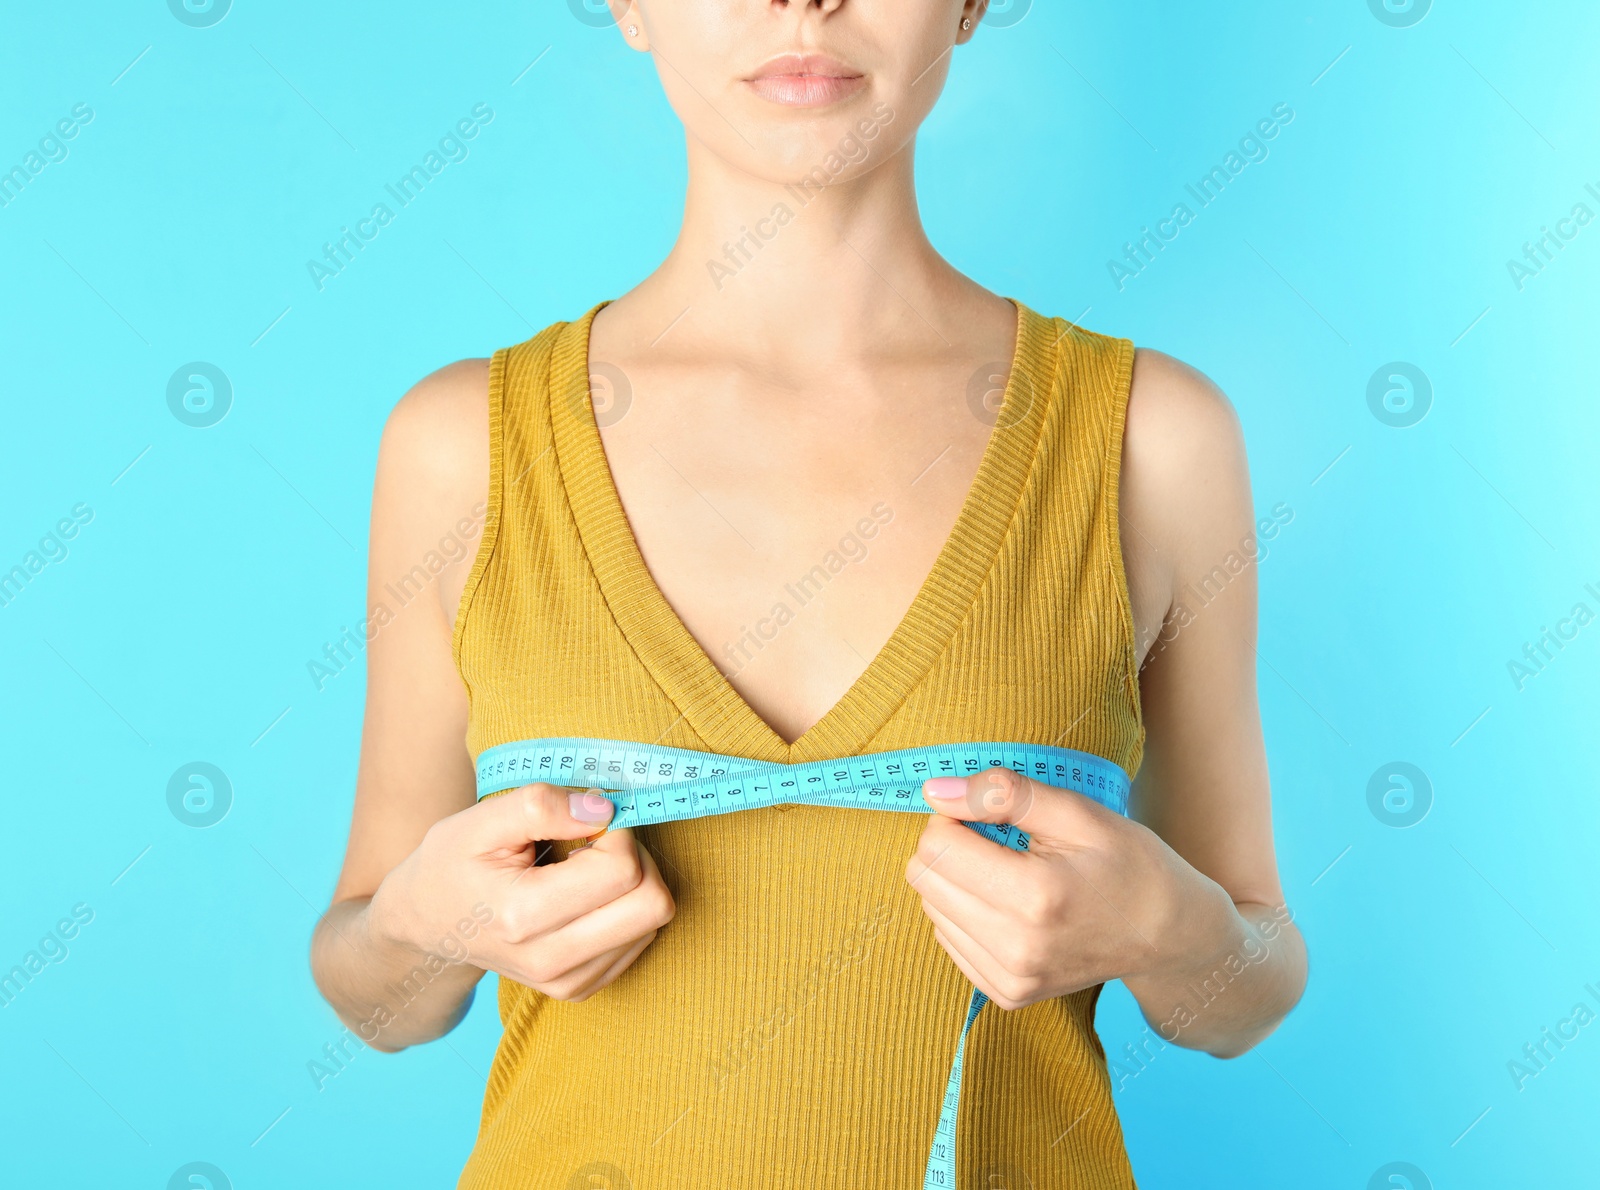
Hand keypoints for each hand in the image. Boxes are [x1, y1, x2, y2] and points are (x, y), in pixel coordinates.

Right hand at [370, 784, 675, 1001]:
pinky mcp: (580, 988)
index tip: (585, 820)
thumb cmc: (451, 864)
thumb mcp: (477, 820)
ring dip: (632, 883)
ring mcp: (567, 982)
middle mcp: (550, 961)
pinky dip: (624, 908)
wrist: (426, 925)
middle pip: (653, 905)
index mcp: (522, 917)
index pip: (622, 870)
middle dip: (638, 858)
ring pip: (654, 921)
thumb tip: (603, 809)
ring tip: (582, 870)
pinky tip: (583, 897)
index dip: (616, 830)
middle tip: (597, 843)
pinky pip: (642, 939)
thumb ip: (540, 805)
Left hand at [905, 766, 1236, 1010]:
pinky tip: (1007, 904)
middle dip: (949, 846)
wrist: (1170, 936)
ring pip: (930, 909)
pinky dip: (965, 913)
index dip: (953, 815)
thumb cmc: (1129, 864)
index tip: (985, 812)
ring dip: (956, 881)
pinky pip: (947, 939)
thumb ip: (1003, 794)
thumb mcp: (1078, 813)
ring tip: (1008, 873)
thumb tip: (934, 790)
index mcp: (1035, 896)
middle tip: (995, 838)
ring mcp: (1011, 978)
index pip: (937, 846)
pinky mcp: (1006, 995)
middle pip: (924, 879)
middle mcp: (1016, 947)